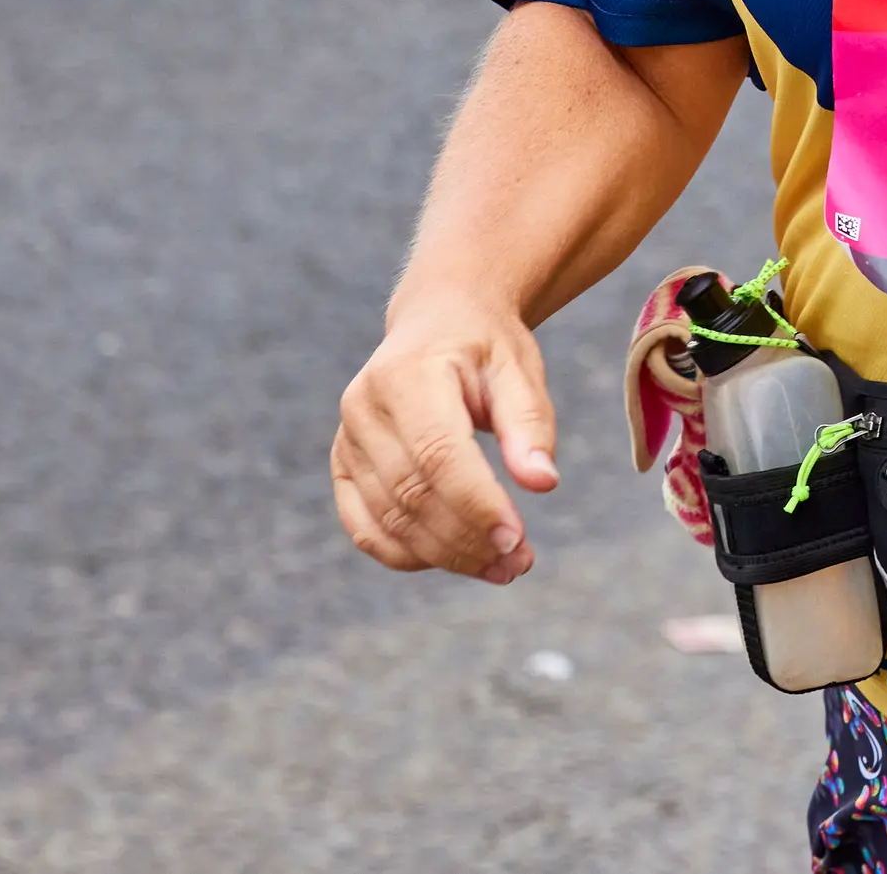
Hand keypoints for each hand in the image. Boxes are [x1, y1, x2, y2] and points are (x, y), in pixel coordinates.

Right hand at [333, 292, 559, 585]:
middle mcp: (364, 406)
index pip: (438, 454)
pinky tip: (455, 559)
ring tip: (501, 567)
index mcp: (407, 373)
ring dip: (446, 555)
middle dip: (467, 539)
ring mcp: (347, 438)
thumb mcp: (518, 368)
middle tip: (519, 563)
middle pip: (413, 494)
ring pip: (390, 519)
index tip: (518, 540)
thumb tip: (543, 483)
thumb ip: (529, 423)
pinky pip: (365, 528)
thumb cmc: (485, 345)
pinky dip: (407, 555)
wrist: (438, 319)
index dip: (476, 504)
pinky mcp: (343, 464)